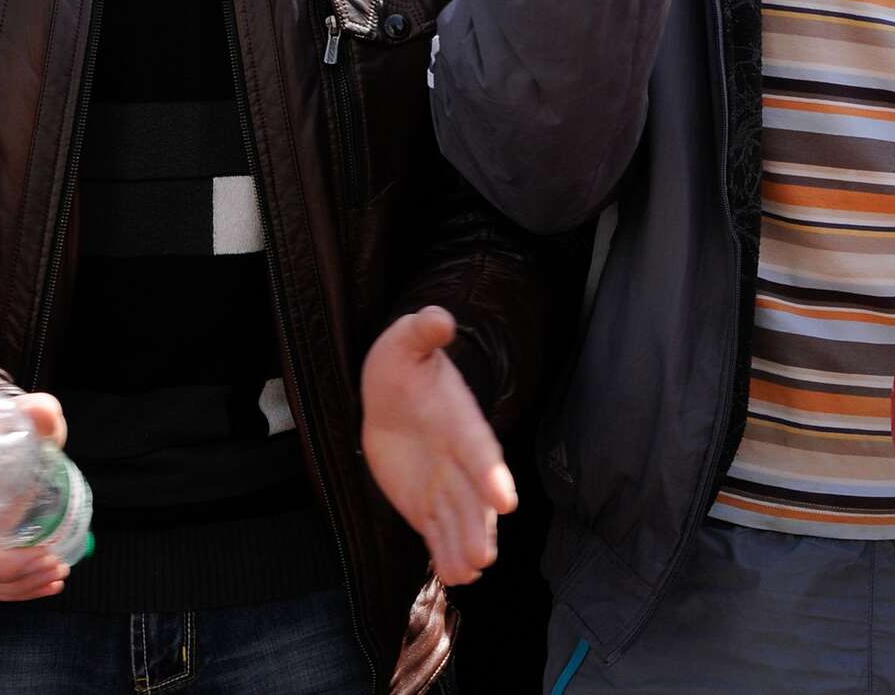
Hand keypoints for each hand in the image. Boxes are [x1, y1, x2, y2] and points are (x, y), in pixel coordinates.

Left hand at [361, 307, 517, 585]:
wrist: (390, 394)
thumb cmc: (403, 364)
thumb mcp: (406, 342)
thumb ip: (423, 332)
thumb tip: (437, 317)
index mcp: (460, 421)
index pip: (479, 448)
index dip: (490, 472)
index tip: (503, 497)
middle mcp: (460, 460)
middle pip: (475, 498)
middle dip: (480, 526)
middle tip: (484, 556)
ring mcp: (446, 485)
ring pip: (460, 522)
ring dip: (465, 546)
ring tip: (469, 573)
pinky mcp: (426, 505)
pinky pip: (438, 533)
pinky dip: (445, 554)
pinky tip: (452, 576)